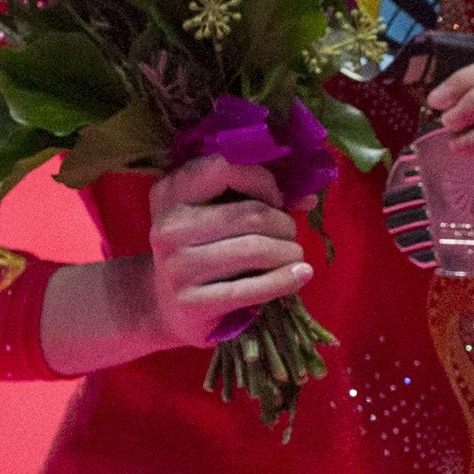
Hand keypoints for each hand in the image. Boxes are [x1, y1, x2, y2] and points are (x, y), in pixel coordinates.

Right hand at [144, 149, 308, 349]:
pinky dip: (286, 279)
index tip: (275, 199)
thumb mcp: (213, 216)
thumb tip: (308, 199)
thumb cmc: (201, 250)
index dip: (262, 180)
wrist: (166, 305)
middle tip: (288, 234)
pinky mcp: (193, 302)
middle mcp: (169, 227)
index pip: (223, 168)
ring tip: (293, 254)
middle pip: (250, 215)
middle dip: (284, 224)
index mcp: (170, 193)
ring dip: (289, 252)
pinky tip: (301, 274)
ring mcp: (178, 267)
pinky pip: (252, 288)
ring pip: (256, 250)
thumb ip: (254, 198)